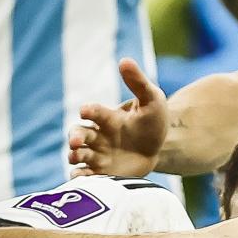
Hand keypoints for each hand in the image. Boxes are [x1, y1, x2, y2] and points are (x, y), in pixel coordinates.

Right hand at [68, 58, 167, 176]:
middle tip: (75, 141)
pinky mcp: (102, 172)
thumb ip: (138, 83)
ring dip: (74, 156)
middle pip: (78, 135)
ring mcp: (98, 154)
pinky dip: (80, 176)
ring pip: (78, 155)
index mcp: (107, 118)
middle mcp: (98, 136)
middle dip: (75, 137)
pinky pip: (84, 174)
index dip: (89, 111)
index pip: (93, 113)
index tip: (87, 111)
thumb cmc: (153, 121)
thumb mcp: (152, 100)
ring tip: (76, 156)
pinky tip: (82, 177)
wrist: (162, 148)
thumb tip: (125, 60)